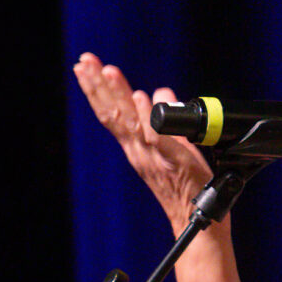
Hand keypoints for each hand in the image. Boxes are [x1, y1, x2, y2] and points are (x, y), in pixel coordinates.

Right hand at [72, 52, 212, 232]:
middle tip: (85, 61)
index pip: (111, 113)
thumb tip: (157, 92)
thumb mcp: (172, 146)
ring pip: (131, 123)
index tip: (85, 66)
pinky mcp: (175, 163)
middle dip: (98, 86)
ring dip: (118, 95)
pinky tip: (143, 100)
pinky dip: (150, 119)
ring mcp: (154, 158)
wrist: (196, 220)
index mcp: (136, 147)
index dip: (97, 90)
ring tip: (108, 71)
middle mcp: (139, 151)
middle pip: (113, 115)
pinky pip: (160, 139)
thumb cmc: (185, 184)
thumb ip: (163, 120)